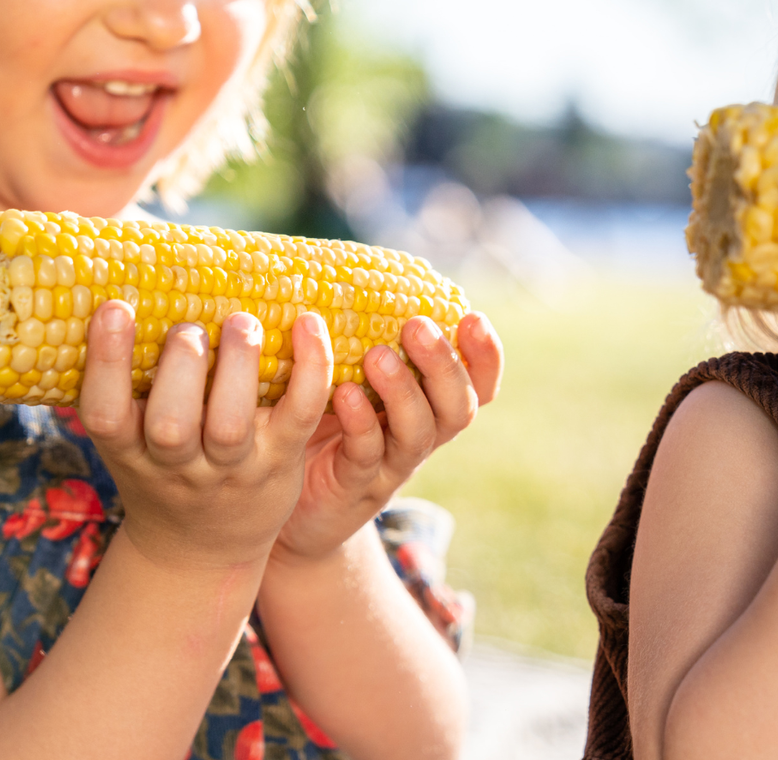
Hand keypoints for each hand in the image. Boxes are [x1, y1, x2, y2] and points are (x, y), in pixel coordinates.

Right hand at [79, 302, 328, 571]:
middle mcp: (177, 466)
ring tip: (242, 323)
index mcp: (130, 452)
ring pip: (231, 426)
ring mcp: (231, 469)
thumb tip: (119, 297)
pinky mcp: (280, 461)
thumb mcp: (129, 443)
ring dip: (238, 367)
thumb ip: (125, 388)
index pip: (105, 413)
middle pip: (171, 426)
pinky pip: (299, 413)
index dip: (107, 363)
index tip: (115, 307)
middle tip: (188, 329)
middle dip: (180, 369)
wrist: (202, 551)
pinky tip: (308, 324)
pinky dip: (309, 368)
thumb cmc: (162, 472)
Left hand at [271, 312, 501, 565]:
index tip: (472, 317)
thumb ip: (357, 340)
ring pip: (419, 433)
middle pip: (459, 407)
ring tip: (377, 355)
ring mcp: (392, 465)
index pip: (478, 384)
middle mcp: (421, 436)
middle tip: (416, 326)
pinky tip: (343, 394)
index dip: (485, 355)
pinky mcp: (355, 487)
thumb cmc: (320, 427)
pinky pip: (366, 455)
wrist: (292, 509)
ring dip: (404, 391)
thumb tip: (340, 268)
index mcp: (428, 406)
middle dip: (444, 365)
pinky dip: (360, 423)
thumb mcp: (347, 379)